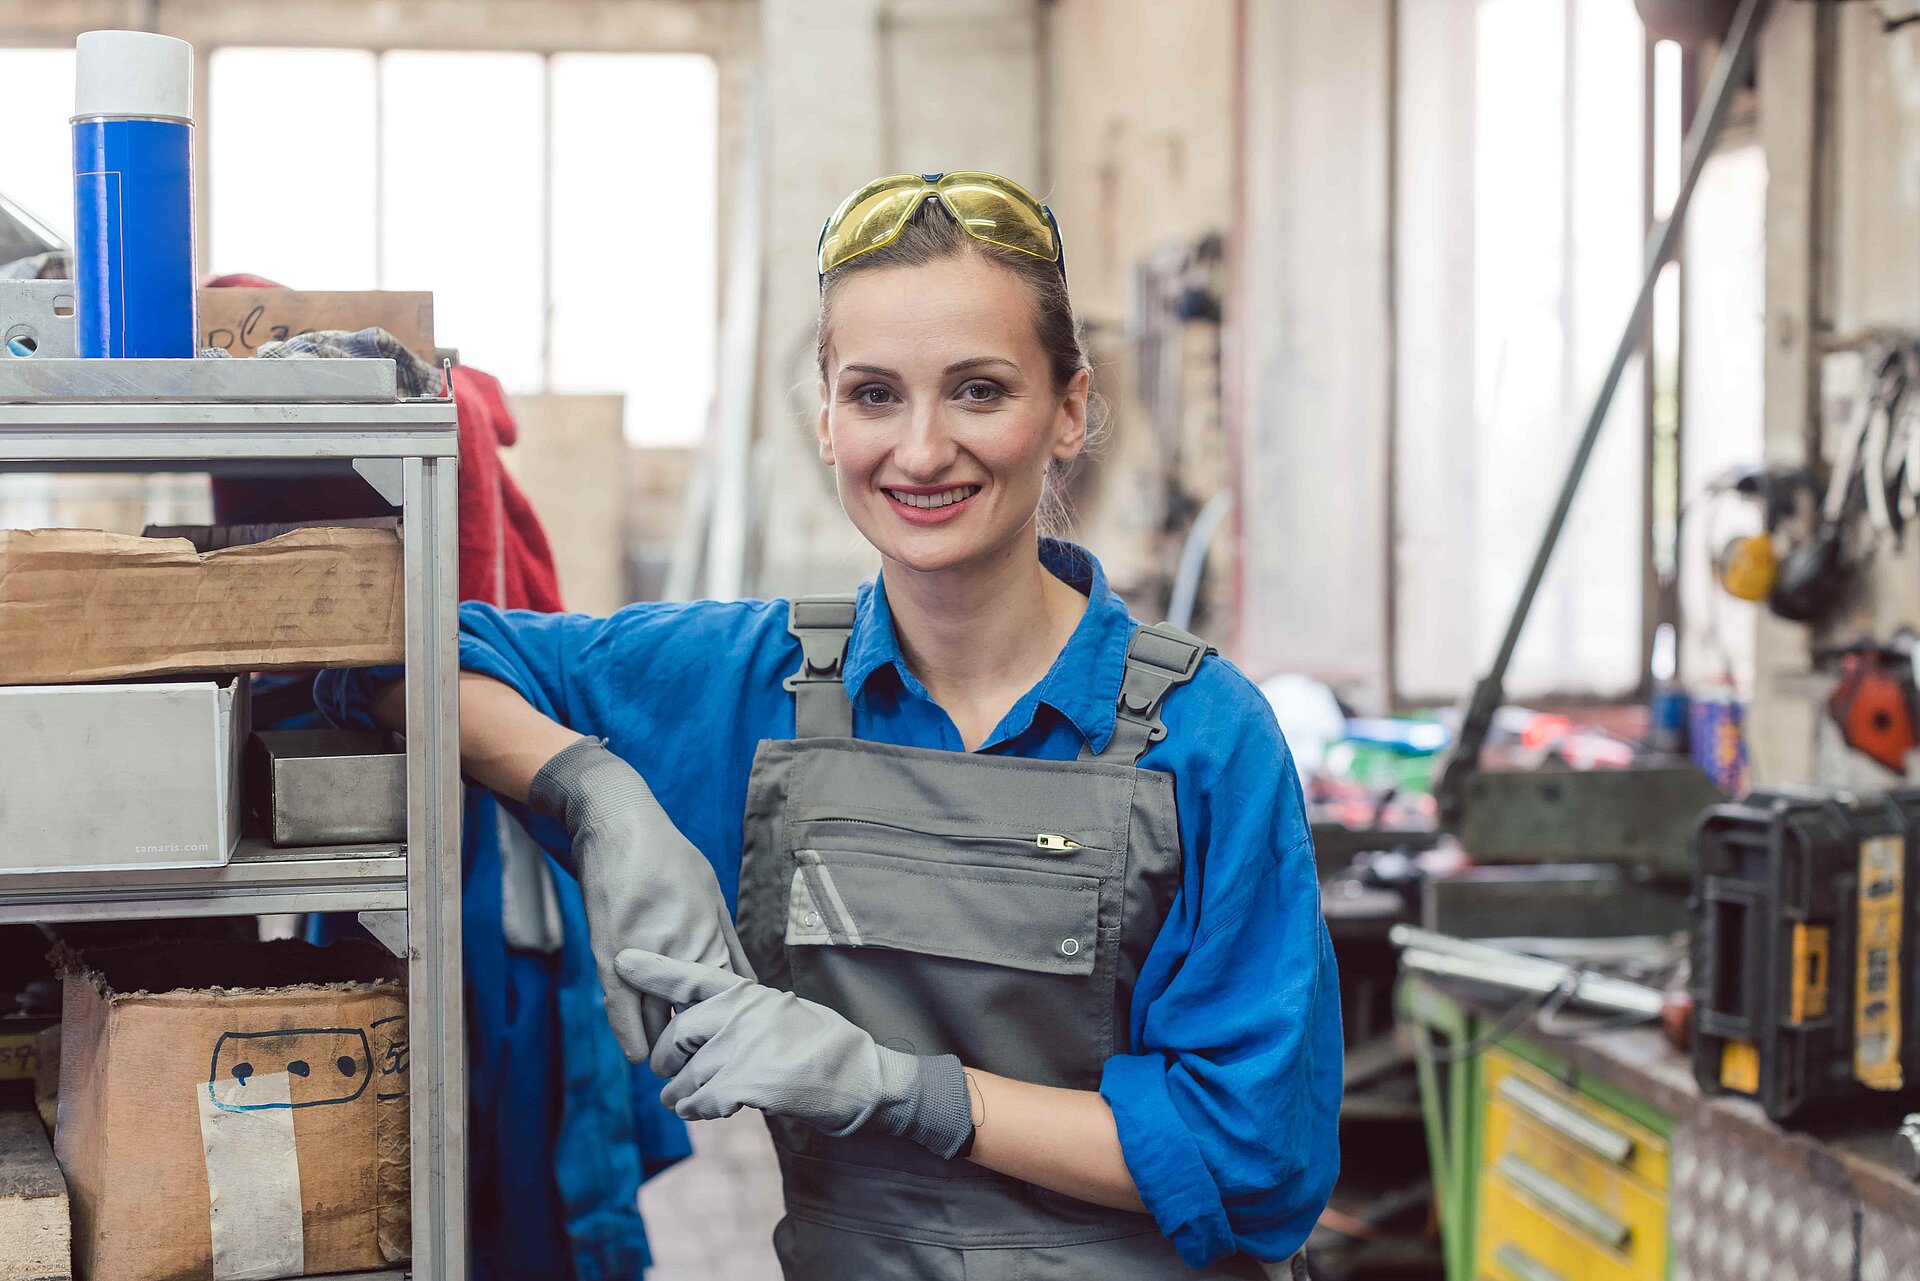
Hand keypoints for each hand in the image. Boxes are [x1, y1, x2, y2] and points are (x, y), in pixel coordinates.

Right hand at [529, 738, 752, 1059]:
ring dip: (666, 1046)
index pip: (729, 1003)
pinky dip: (633, 1036)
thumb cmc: (669, 860)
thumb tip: (750, 984)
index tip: (738, 1052)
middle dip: (703, 1047)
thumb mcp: (712, 897)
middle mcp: (682, 951)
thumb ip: (728, 944)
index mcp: (710, 938)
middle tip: (707, 1068)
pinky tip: (642, 1055)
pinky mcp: (610, 956)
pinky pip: (623, 1010)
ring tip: (676, 1066)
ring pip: (659, 1021)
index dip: (733, 1032)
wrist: (617, 827)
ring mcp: (646, 957)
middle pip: (697, 1020)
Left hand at [613, 948, 973, 1158]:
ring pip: (682, 1078)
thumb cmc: (826, 1046)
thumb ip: (742, 1012)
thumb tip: (703, 1023)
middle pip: (674, 1037)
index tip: (621, 959)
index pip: (690, 977)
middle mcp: (740, 1014)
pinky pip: (699, 1102)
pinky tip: (718, 1109)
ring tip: (697, 1100)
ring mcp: (741, 1047)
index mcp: (747, 992)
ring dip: (683, 1096)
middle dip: (669, 1062)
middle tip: (674, 1075)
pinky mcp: (745, 1083)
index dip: (653, 970)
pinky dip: (701, 1110)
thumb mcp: (782, 1011)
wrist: (865, 1078)